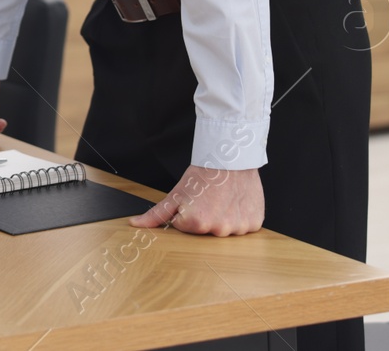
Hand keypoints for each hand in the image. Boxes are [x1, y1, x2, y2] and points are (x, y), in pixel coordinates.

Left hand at [130, 165, 263, 234]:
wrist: (231, 158)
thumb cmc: (203, 174)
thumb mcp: (176, 194)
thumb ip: (156, 214)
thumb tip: (134, 224)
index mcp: (196, 224)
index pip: (184, 227)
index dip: (186, 212)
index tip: (194, 199)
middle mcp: (219, 230)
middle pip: (205, 230)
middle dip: (205, 217)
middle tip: (209, 199)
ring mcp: (238, 228)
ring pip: (225, 229)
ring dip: (224, 217)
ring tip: (223, 199)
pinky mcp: (254, 224)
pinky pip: (243, 226)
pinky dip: (241, 216)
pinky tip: (236, 202)